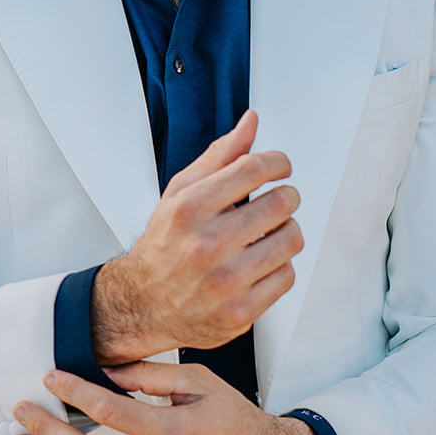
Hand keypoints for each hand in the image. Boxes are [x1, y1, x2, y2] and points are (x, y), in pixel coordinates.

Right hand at [91, 110, 302, 363]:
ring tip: (268, 233)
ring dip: (286, 230)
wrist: (144, 304)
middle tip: (278, 200)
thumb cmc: (165, 245)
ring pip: (291, 239)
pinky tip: (260, 262)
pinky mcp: (240, 311)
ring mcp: (225, 281)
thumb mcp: (180, 193)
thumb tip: (251, 123)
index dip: (277, 162)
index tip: (280, 167)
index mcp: (190, 208)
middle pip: (281, 202)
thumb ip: (219, 156)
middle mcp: (206, 244)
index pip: (254, 168)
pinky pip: (287, 276)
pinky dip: (280, 266)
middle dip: (287, 195)